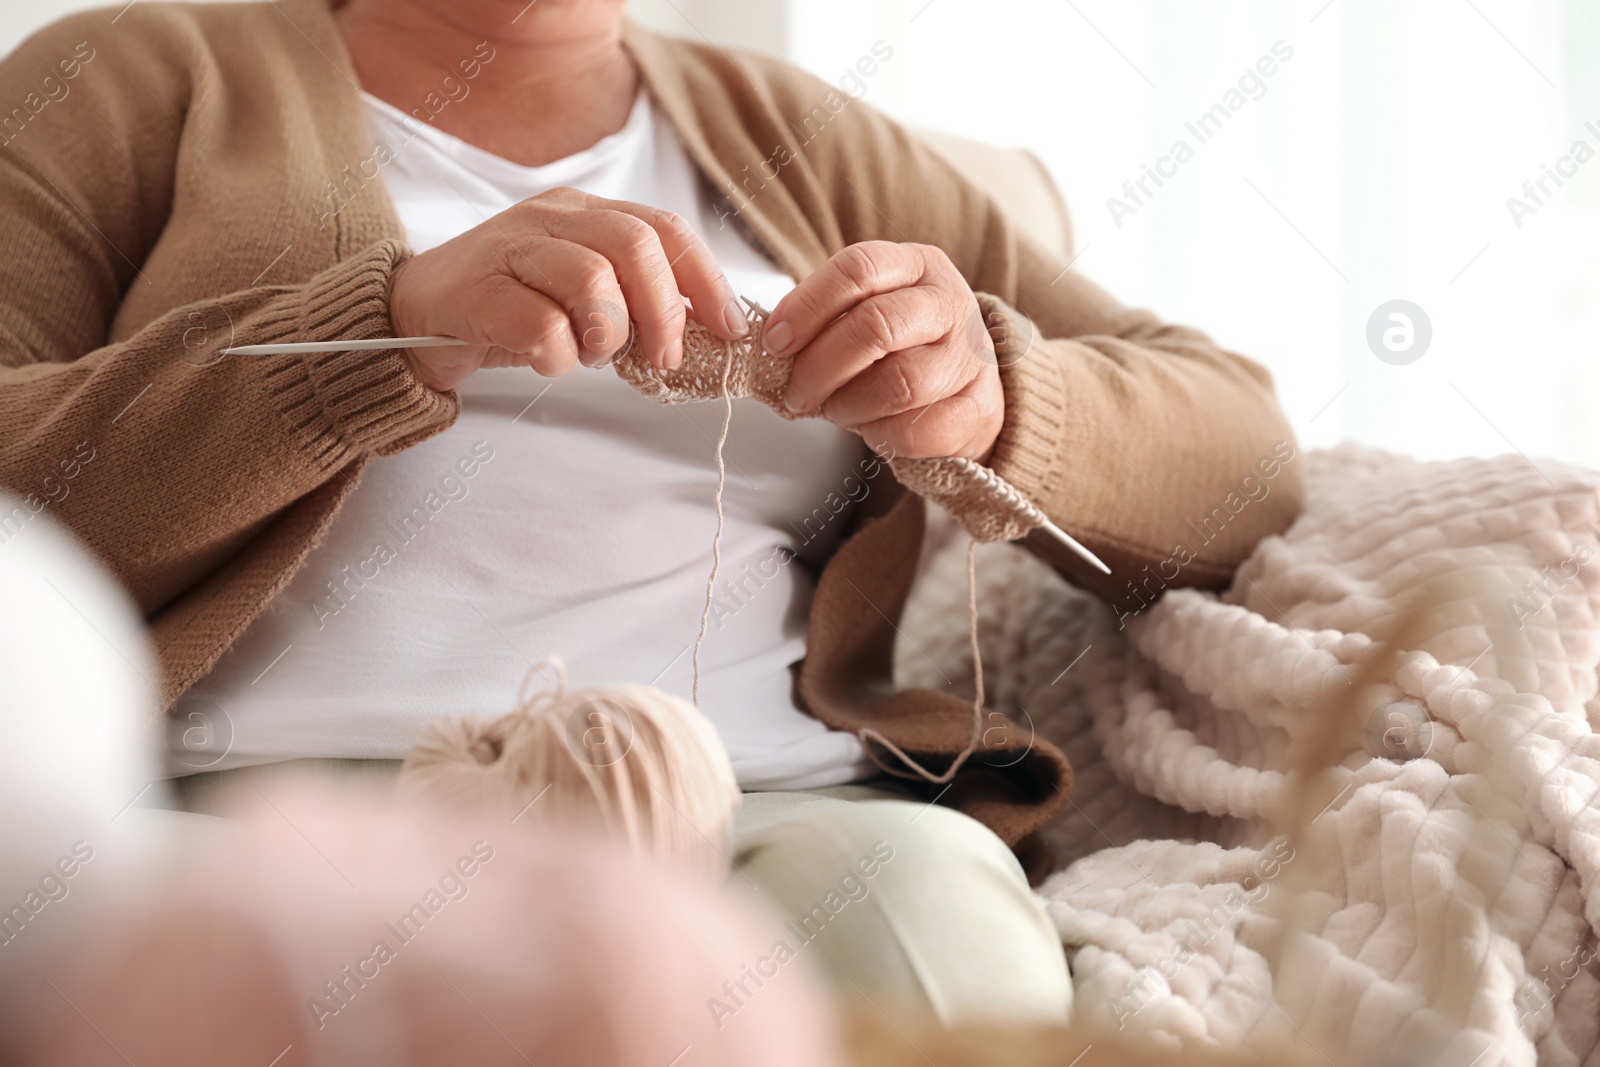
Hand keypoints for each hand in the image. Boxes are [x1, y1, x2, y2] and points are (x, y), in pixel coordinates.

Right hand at [386, 187, 749, 391]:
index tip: (728, 328)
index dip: (706, 280)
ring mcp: (510, 249)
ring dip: (608, 334)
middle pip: (635, 246)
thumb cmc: (506, 309)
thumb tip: (701, 330)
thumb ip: (633, 299)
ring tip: (592, 356)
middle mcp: (550, 218)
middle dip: (663, 311)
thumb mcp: (580, 297)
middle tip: (662, 358)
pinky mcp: (478, 291)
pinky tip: (548, 362)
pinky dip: (560, 358)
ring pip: (592, 281)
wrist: (410, 316)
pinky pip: (544, 327)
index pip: (664, 228)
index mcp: (584, 212)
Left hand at [765, 241, 1003, 461]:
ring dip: (850, 405)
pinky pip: (918, 429)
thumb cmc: (904, 347)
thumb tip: (775, 344)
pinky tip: (873, 430)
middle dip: (821, 366)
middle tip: (797, 392)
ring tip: (836, 411)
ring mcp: (971, 357)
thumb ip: (828, 318)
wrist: (969, 390)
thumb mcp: (869, 312)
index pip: (858, 268)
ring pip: (898, 383)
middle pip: (875, 325)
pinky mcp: (981, 408)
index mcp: (917, 266)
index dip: (807, 306)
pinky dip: (881, 436)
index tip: (774, 342)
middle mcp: (950, 303)